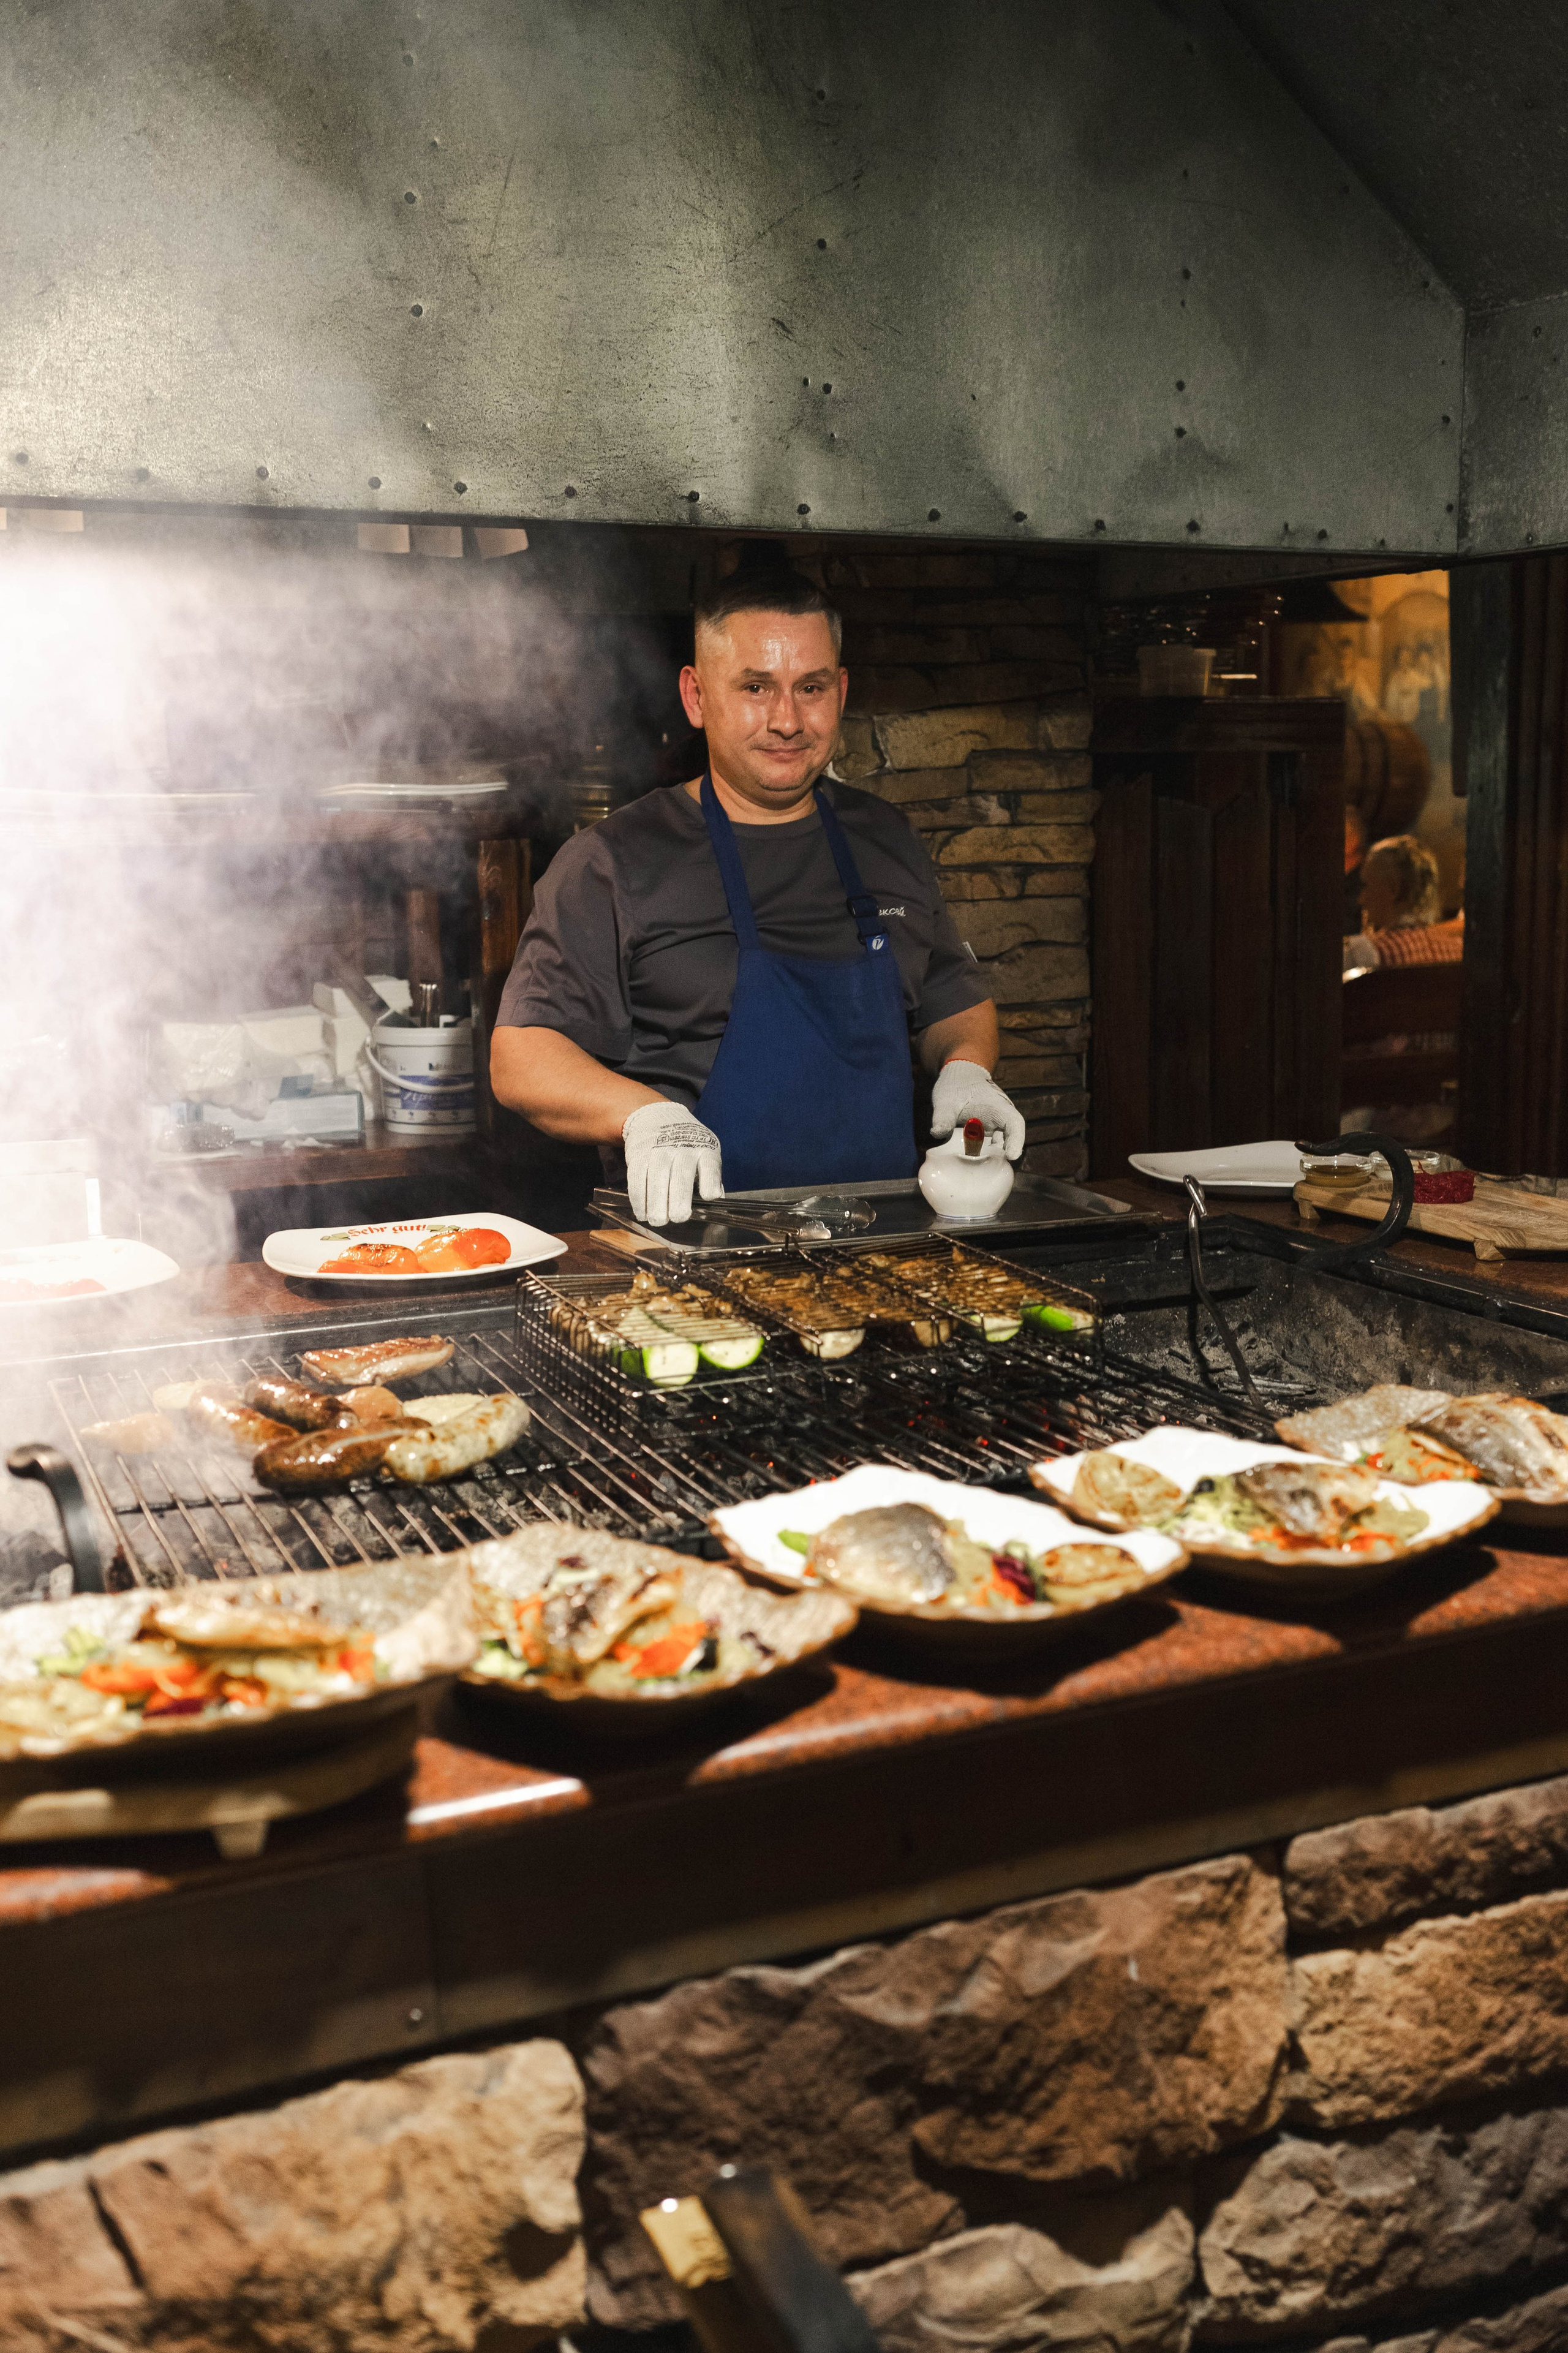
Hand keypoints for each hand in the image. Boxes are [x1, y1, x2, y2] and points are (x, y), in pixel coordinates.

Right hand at [622, 1101, 723, 1224]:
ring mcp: (659, 1150)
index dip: (710, 1181)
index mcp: (705, 1150)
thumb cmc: (689, 1144)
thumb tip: (718, 1202)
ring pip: (657, 1177)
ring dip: (656, 1202)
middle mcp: (683, 1149)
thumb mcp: (706, 1153)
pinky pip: (637, 1178)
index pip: (709, 1166)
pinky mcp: (639, 1154)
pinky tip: (642, 1213)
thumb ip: (711, 1177)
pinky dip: (638, 1198)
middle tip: (678, 1218)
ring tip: (658, 1221)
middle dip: (679, 1198)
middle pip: (681, 1175)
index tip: (709, 1196)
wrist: (657, 1117)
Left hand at [930, 1059, 1024, 1160]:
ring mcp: (990, 1130)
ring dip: (985, 1160)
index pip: (1015, 1124)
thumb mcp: (947, 1099)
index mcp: (998, 1108)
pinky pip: (981, 1150)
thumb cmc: (956, 1084)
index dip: (1016, 1141)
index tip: (1011, 1156)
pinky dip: (975, 1159)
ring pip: (994, 1149)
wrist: (956, 1079)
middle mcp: (999, 1121)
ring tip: (971, 1170)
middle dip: (998, 1158)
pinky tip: (963, 1166)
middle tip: (983, 1170)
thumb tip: (937, 1133)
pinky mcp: (980, 1137)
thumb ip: (943, 1116)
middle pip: (1006, 1143)